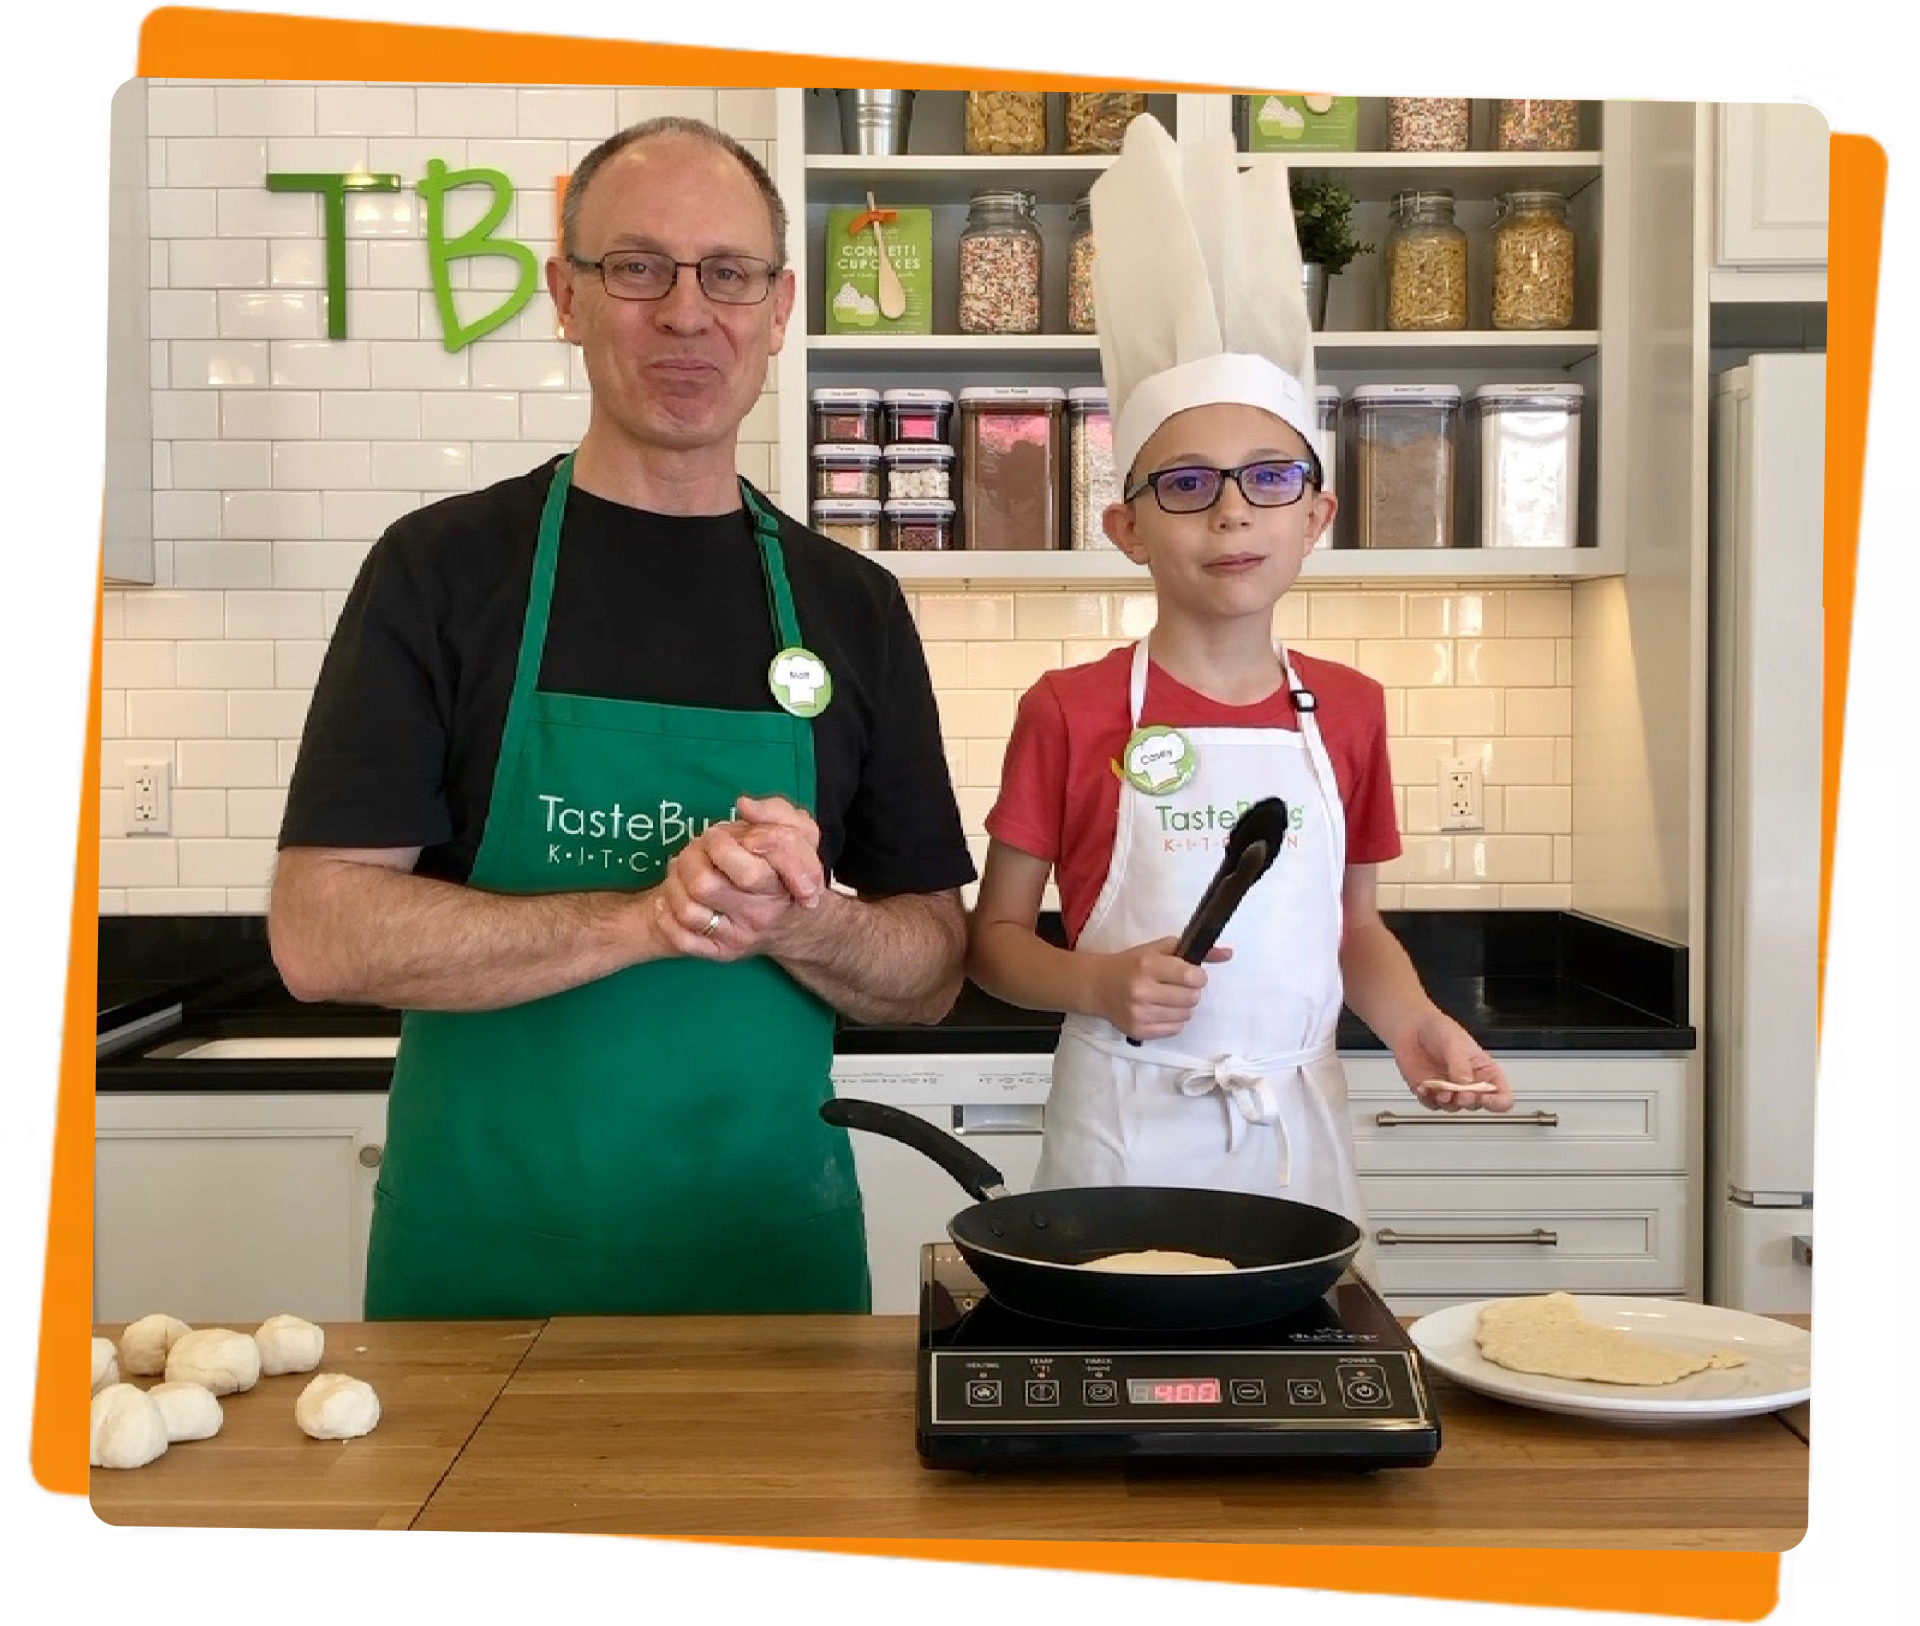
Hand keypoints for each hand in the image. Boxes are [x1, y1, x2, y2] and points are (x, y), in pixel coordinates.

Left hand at [650, 799, 824, 962]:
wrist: (794, 924)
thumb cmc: (786, 871)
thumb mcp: (799, 835)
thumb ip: (775, 812)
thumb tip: (743, 806)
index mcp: (779, 884)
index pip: (747, 869)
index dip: (724, 844)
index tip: (724, 834)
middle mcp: (760, 914)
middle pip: (704, 886)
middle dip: (692, 858)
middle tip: (699, 848)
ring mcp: (739, 936)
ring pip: (688, 911)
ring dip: (675, 884)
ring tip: (683, 871)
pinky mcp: (721, 953)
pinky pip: (682, 939)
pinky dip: (667, 917)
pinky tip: (673, 899)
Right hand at [1093, 937, 1232, 1041]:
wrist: (1098, 986)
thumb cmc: (1131, 964)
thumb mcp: (1158, 949)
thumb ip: (1193, 950)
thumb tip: (1228, 953)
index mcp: (1147, 965)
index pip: (1191, 976)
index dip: (1197, 976)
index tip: (1190, 974)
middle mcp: (1142, 991)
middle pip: (1192, 999)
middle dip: (1191, 992)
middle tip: (1177, 987)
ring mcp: (1140, 1014)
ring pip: (1186, 1016)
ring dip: (1183, 1007)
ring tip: (1167, 998)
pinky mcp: (1139, 1032)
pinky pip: (1174, 1030)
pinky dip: (1173, 1020)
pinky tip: (1161, 1010)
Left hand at [1391, 1009, 1512, 1111]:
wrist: (1412, 1027)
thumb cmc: (1439, 1029)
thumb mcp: (1454, 1042)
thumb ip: (1460, 1064)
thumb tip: (1465, 1083)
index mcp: (1484, 1071)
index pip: (1501, 1096)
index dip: (1498, 1102)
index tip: (1486, 1098)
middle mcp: (1469, 1084)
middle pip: (1477, 1105)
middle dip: (1468, 1101)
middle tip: (1460, 1093)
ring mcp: (1450, 1089)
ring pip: (1454, 1108)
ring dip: (1447, 1102)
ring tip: (1440, 1091)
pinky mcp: (1430, 1092)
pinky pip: (1431, 1104)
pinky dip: (1427, 1099)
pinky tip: (1423, 1087)